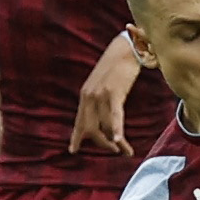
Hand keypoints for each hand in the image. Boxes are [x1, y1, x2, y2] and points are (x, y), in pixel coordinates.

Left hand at [69, 34, 140, 154]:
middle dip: (102, 144)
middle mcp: (89, 97)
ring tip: (126, 151)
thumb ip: (99, 100)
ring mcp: (100, 95)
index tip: (73, 150)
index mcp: (85, 95)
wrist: (126, 48)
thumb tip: (103, 117)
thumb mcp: (103, 84)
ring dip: (117, 142)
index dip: (76, 137)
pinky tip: (119, 141)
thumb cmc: (118, 66)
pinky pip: (114, 116)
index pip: (79, 122)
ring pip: (106, 126)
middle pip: (91, 129)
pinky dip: (117, 130)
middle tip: (114, 151)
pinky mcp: (113, 93)